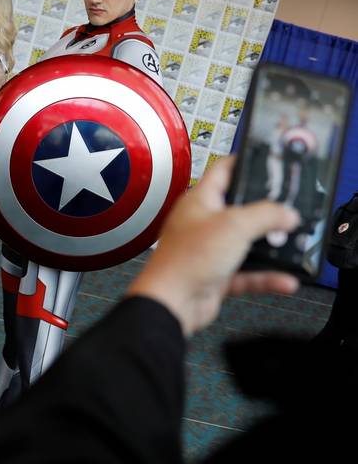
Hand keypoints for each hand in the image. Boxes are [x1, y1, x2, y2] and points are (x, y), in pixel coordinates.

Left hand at [127, 156, 300, 335]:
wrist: (172, 302)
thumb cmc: (185, 260)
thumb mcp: (233, 226)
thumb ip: (265, 214)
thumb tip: (286, 213)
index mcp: (199, 201)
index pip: (222, 171)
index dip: (243, 162)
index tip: (266, 160)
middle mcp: (203, 223)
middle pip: (240, 209)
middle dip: (266, 211)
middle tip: (289, 209)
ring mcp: (209, 250)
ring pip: (246, 244)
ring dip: (269, 247)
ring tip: (291, 244)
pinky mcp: (216, 275)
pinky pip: (248, 273)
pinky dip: (267, 276)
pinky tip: (284, 279)